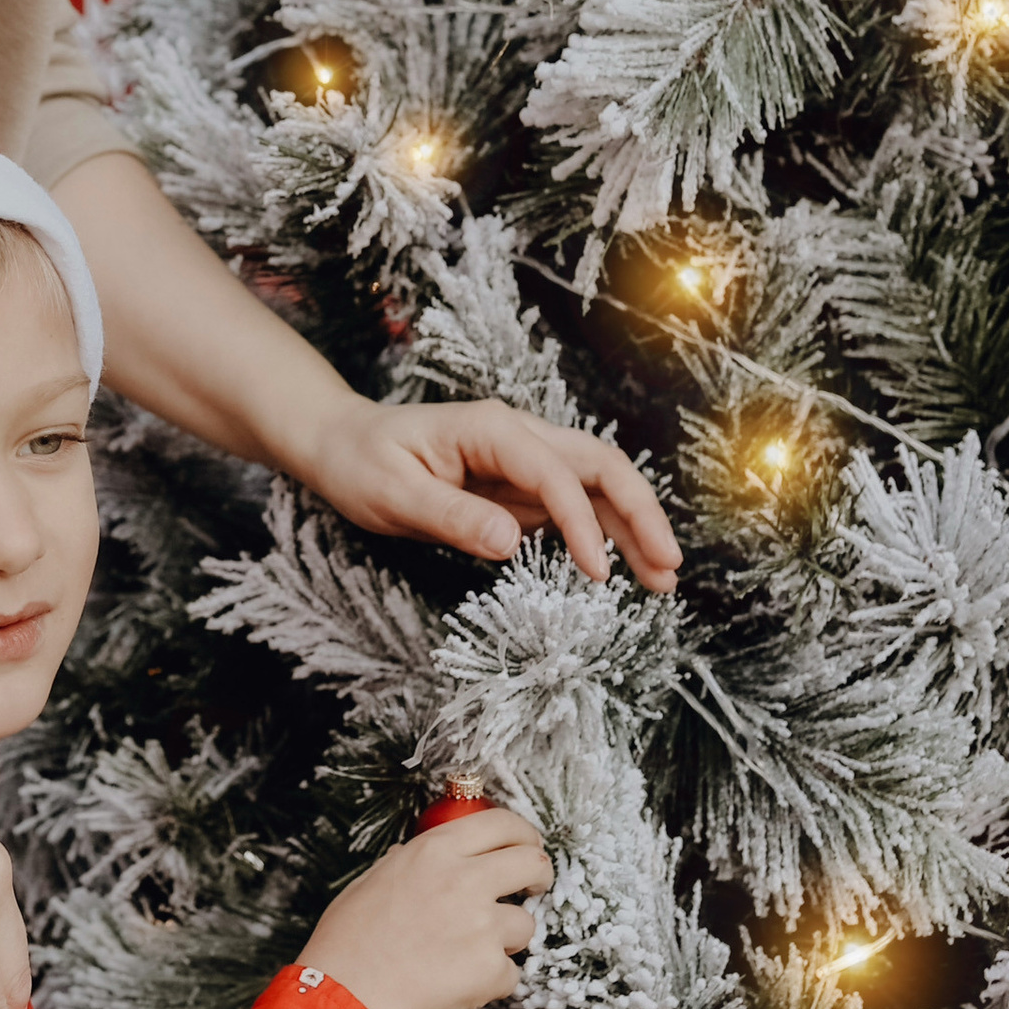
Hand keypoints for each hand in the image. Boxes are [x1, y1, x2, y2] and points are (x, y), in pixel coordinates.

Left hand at [292, 395, 679, 589]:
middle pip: (600, 465)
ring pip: (597, 485)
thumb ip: (452, 518)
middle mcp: (518, 436)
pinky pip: (575, 505)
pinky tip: (623, 567)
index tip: (598, 575)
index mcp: (491, 429)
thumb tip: (510, 544)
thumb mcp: (393, 493)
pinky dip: (605, 533)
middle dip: (640, 513)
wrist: (340, 444)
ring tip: (663, 579)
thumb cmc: (361, 462)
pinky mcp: (520, 486)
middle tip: (668, 566)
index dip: (582, 524)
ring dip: (633, 526)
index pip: (556, 474)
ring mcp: (524, 460)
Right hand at [303, 803, 554, 1008]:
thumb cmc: (349, 941)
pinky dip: (491, 980)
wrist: (347, 994)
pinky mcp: (491, 969)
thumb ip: (414, 863)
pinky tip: (457, 982)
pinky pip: (510, 972)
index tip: (527, 846)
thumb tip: (436, 859)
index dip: (523, 834)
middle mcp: (465, 881)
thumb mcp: (375, 879)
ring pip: (525, 925)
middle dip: (539, 875)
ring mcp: (482, 926)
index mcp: (435, 851)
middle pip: (532, 863)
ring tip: (465, 953)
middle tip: (532, 887)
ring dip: (506, 939)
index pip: (501, 823)